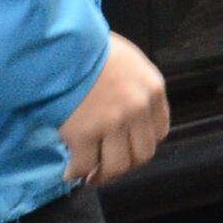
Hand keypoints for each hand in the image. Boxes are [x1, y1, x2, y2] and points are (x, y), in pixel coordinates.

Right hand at [57, 32, 169, 188]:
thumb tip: (126, 109)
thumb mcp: (128, 60)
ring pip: (116, 166)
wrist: (63, 44)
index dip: (142, 145)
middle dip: (126, 166)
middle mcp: (138, 109)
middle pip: (141, 154)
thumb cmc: (91, 45)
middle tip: (110, 170)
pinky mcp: (84, 132)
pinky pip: (84, 164)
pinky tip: (70, 173)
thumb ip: (134, 86)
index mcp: (153, 89)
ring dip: (103, 176)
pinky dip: (76, 173)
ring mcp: (112, 123)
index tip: (130, 149)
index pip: (159, 132)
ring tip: (90, 177)